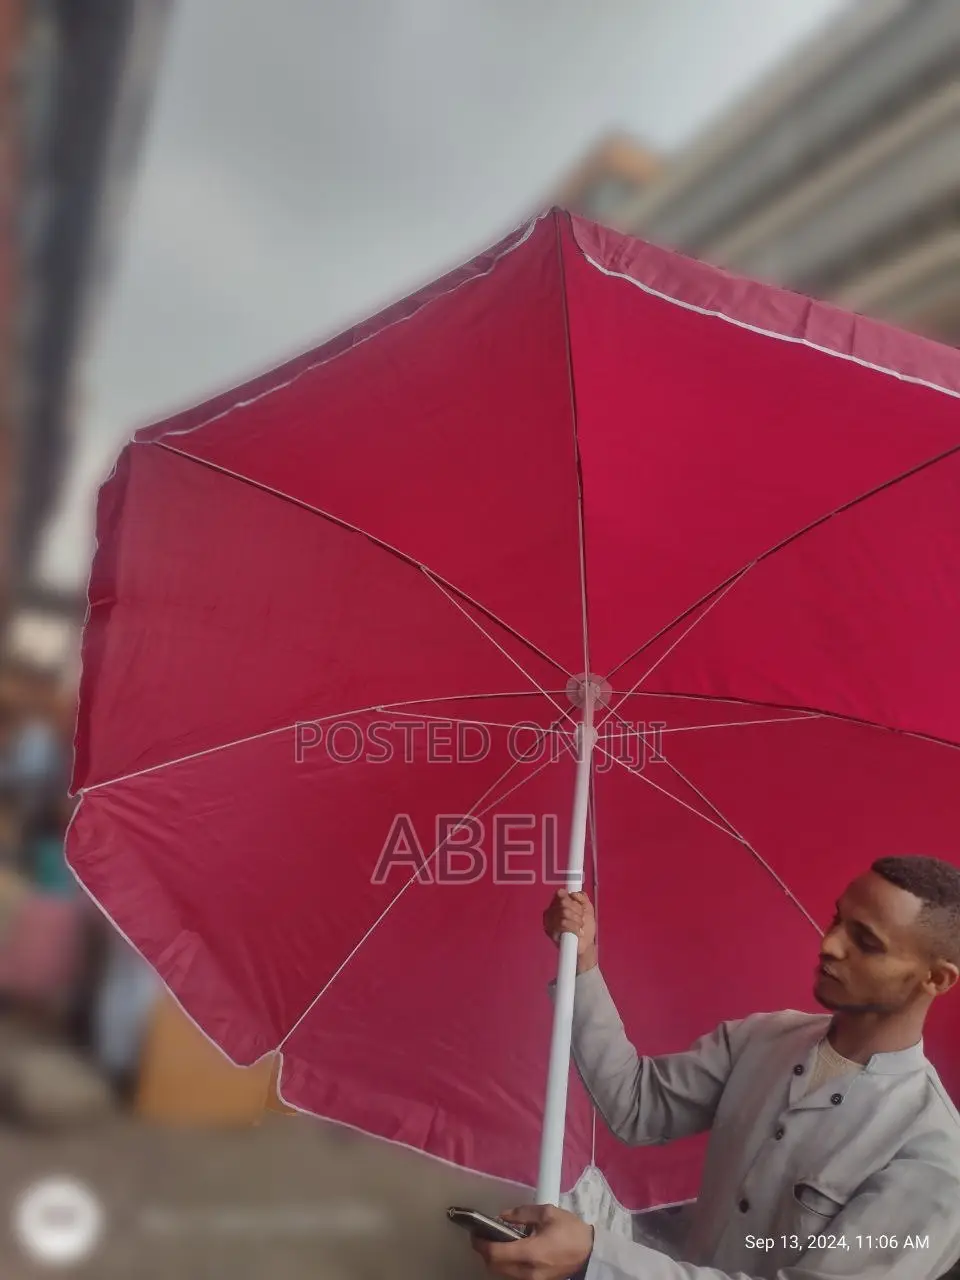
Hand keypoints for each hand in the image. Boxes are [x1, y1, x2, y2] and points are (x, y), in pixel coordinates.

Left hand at [471, 1205, 593, 1279]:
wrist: (590, 1254)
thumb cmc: (570, 1231)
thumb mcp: (547, 1213)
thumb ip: (521, 1214)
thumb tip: (502, 1216)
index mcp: (530, 1252)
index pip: (495, 1253)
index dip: (481, 1244)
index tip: (476, 1233)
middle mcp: (527, 1271)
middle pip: (494, 1267)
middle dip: (485, 1252)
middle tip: (484, 1237)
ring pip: (502, 1273)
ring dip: (495, 1260)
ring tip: (497, 1242)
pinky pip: (513, 1276)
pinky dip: (506, 1265)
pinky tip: (511, 1252)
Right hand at [542, 890, 596, 972]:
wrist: (586, 945)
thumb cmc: (585, 927)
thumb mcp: (587, 908)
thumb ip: (582, 897)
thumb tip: (573, 893)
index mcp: (558, 903)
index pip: (561, 893)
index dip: (572, 900)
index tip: (580, 907)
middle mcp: (551, 911)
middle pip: (564, 903)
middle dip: (578, 912)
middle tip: (582, 920)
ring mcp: (550, 922)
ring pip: (564, 913)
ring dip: (577, 921)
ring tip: (580, 927)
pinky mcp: (551, 933)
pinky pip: (563, 924)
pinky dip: (574, 928)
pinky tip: (577, 933)